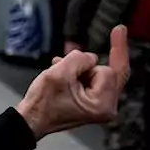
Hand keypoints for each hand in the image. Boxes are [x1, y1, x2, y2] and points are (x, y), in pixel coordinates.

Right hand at [16, 25, 129, 139]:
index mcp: (102, 104)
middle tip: (76, 57)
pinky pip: (92, 82)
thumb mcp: (59, 73)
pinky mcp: (92, 105)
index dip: (85, 65)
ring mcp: (100, 108)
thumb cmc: (41, 103)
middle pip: (108, 72)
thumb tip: (88, 58)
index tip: (120, 28)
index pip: (106, 70)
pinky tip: (61, 73)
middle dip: (87, 66)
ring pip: (97, 75)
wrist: (29, 121)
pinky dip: (78, 75)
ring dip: (78, 70)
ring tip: (57, 72)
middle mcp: (107, 108)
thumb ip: (79, 59)